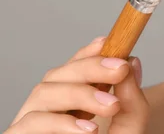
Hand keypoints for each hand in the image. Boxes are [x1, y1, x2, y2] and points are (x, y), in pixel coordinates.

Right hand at [6, 37, 148, 132]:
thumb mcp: (128, 130)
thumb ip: (132, 100)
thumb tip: (132, 62)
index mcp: (71, 103)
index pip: (73, 68)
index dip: (88, 51)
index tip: (110, 41)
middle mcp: (47, 111)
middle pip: (56, 74)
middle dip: (89, 67)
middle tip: (119, 69)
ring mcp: (30, 127)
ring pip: (42, 92)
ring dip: (80, 93)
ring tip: (110, 106)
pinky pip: (29, 125)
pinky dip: (60, 124)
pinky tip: (89, 131)